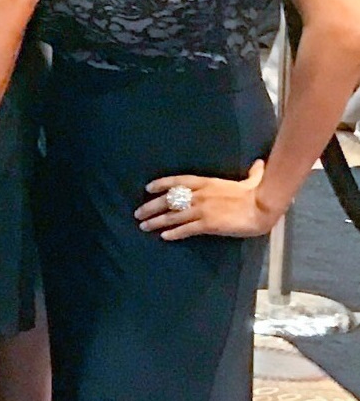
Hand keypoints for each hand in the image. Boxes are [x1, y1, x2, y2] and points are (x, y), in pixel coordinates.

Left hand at [139, 160, 275, 240]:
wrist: (263, 207)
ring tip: (144, 226)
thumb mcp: (252, 180)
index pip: (178, 181)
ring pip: (173, 216)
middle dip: (151, 206)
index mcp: (207, 182)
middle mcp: (200, 195)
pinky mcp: (208, 224)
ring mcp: (202, 209)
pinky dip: (173, 233)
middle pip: (169, 200)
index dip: (161, 184)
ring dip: (156, 222)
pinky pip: (185, 229)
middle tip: (138, 214)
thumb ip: (252, 173)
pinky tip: (164, 236)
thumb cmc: (258, 194)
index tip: (148, 188)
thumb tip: (259, 164)